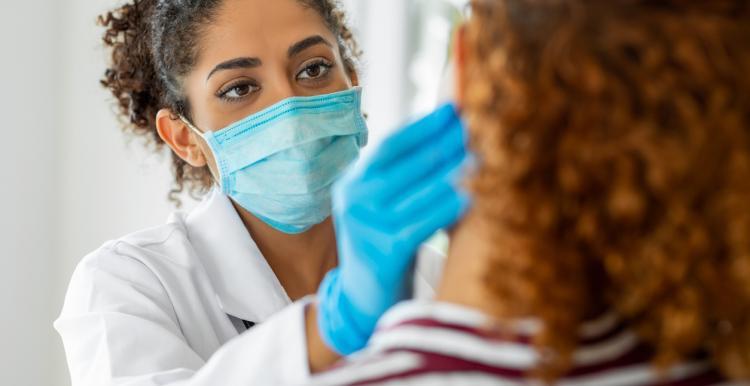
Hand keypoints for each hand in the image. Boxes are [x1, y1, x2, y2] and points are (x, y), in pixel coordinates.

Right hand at [316, 103, 471, 354]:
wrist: (364, 299)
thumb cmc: (386, 243)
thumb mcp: (384, 205)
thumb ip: (403, 175)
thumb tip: (447, 135)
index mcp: (352, 183)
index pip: (390, 145)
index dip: (423, 126)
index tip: (453, 110)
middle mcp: (352, 201)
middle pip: (405, 164)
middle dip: (442, 144)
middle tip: (473, 128)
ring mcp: (364, 228)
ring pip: (415, 192)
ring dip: (450, 172)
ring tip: (479, 157)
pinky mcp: (381, 253)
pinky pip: (421, 224)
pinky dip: (446, 209)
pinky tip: (469, 197)